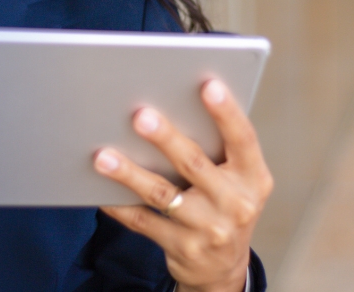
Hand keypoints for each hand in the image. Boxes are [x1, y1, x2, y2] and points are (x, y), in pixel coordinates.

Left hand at [93, 80, 272, 291]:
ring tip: (103, 156)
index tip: (208, 85)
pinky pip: (143, 222)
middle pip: (195, 164)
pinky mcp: (182, 247)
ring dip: (129, 173)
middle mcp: (234, 204)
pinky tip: (100, 190)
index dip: (227, 112)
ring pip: (162, 194)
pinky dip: (119, 205)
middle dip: (166, 138)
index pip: (243, 139)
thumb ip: (218, 151)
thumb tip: (174, 105)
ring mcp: (208, 228)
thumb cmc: (226, 208)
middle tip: (139, 116)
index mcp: (253, 178)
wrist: (224, 268)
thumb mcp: (239, 182)